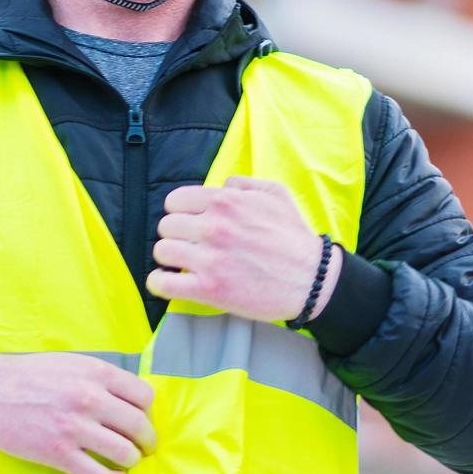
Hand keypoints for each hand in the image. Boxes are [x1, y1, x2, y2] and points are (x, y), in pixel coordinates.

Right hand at [0, 348, 155, 473]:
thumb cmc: (26, 374)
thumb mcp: (69, 362)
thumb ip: (98, 378)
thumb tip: (127, 400)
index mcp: (94, 372)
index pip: (143, 395)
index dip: (146, 411)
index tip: (140, 419)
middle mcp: (89, 398)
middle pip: (139, 426)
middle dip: (146, 440)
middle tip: (143, 446)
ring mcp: (74, 427)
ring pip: (125, 453)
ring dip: (130, 460)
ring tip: (125, 460)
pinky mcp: (58, 453)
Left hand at [145, 176, 338, 322]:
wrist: (313, 280)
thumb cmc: (294, 238)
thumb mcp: (275, 194)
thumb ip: (243, 184)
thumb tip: (221, 186)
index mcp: (225, 202)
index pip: (174, 201)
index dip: (181, 213)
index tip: (190, 224)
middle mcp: (213, 226)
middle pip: (166, 226)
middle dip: (176, 235)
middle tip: (191, 246)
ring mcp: (209, 258)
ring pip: (162, 251)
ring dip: (169, 259)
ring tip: (183, 264)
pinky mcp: (209, 289)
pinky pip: (162, 283)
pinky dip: (159, 284)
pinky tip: (168, 283)